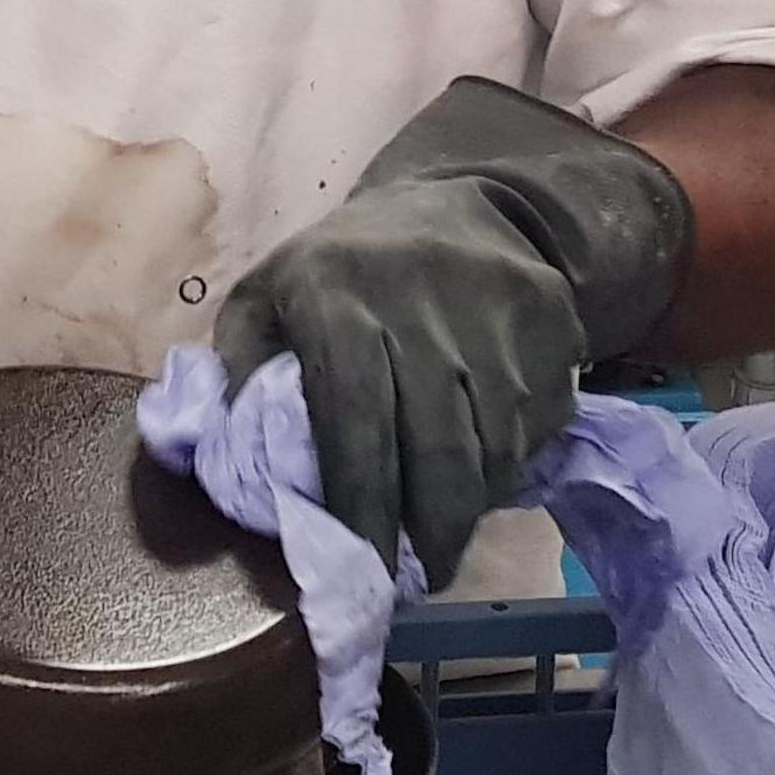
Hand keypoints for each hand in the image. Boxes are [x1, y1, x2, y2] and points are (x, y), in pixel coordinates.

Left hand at [214, 79, 691, 586]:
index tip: (367, 570)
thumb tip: (222, 458)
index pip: (354, 419)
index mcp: (337, 295)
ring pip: (499, 442)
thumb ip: (237, 370)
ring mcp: (496, 307)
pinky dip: (517, 459)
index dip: (362, 505)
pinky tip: (489, 464)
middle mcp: (422, 299)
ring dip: (476, 503)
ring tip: (450, 528)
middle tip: (422, 574)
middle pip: (439, 445)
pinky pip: (544, 418)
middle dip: (432, 530)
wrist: (452, 199)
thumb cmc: (340, 270)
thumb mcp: (267, 297)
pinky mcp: (551, 315)